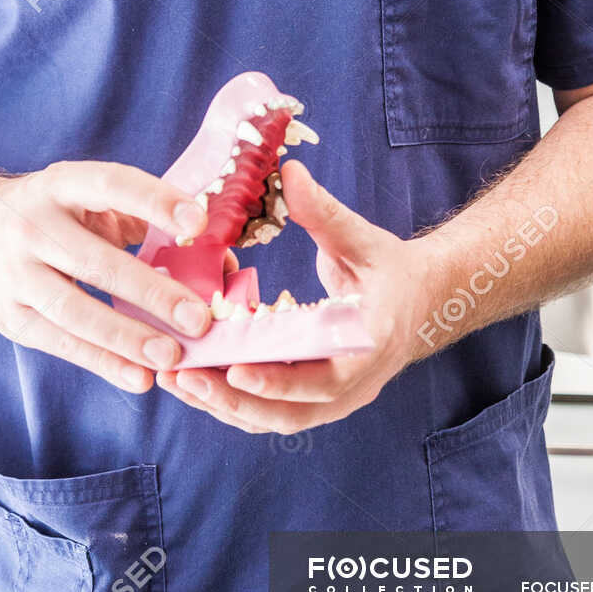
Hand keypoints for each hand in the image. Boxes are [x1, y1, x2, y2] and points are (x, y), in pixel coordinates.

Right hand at [0, 161, 222, 393]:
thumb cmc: (49, 214)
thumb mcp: (83, 198)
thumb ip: (139, 215)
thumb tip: (210, 246)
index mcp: (59, 185)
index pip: (110, 185)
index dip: (155, 201)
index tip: (198, 224)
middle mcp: (32, 225)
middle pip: (94, 261)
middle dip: (149, 291)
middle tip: (198, 317)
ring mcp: (16, 273)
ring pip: (74, 310)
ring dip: (126, 336)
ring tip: (172, 355)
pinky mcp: (11, 316)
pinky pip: (61, 343)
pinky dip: (102, 363)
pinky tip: (139, 377)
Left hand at [154, 159, 435, 433]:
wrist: (417, 301)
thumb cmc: (388, 267)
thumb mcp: (361, 238)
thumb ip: (324, 213)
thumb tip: (289, 172)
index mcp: (370, 344)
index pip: (325, 377)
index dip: (279, 380)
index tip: (234, 369)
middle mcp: (355, 384)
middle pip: (292, 412)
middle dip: (234, 400)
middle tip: (183, 375)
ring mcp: (337, 399)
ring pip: (277, 419)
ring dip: (225, 406)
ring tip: (175, 379)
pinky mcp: (317, 400)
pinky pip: (273, 412)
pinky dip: (233, 403)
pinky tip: (195, 382)